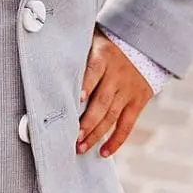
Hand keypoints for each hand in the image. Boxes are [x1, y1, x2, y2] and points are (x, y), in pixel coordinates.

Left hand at [77, 31, 153, 158]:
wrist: (143, 43)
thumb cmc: (106, 45)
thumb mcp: (92, 40)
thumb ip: (76, 53)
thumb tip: (48, 65)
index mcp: (104, 56)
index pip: (94, 72)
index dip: (86, 86)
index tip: (77, 99)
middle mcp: (118, 74)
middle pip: (101, 101)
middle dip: (87, 122)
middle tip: (73, 138)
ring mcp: (129, 89)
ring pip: (112, 116)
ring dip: (96, 134)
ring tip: (81, 147)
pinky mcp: (138, 101)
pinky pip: (127, 125)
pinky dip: (116, 140)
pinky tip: (104, 152)